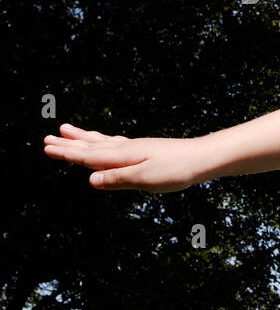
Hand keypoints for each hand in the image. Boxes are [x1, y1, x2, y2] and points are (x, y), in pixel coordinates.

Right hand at [43, 123, 203, 192]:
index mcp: (123, 156)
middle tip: (46, 138)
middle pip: (91, 146)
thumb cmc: (177, 170)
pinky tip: (104, 141)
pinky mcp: (145, 149)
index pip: (88, 156)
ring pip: (102, 142)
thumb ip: (117, 179)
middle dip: (69, 144)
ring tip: (66, 129)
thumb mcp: (145, 179)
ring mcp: (136, 147)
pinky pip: (116, 144)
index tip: (46, 148)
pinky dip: (103, 141)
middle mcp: (126, 148)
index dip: (67, 153)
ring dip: (83, 138)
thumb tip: (89, 180)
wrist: (204, 157)